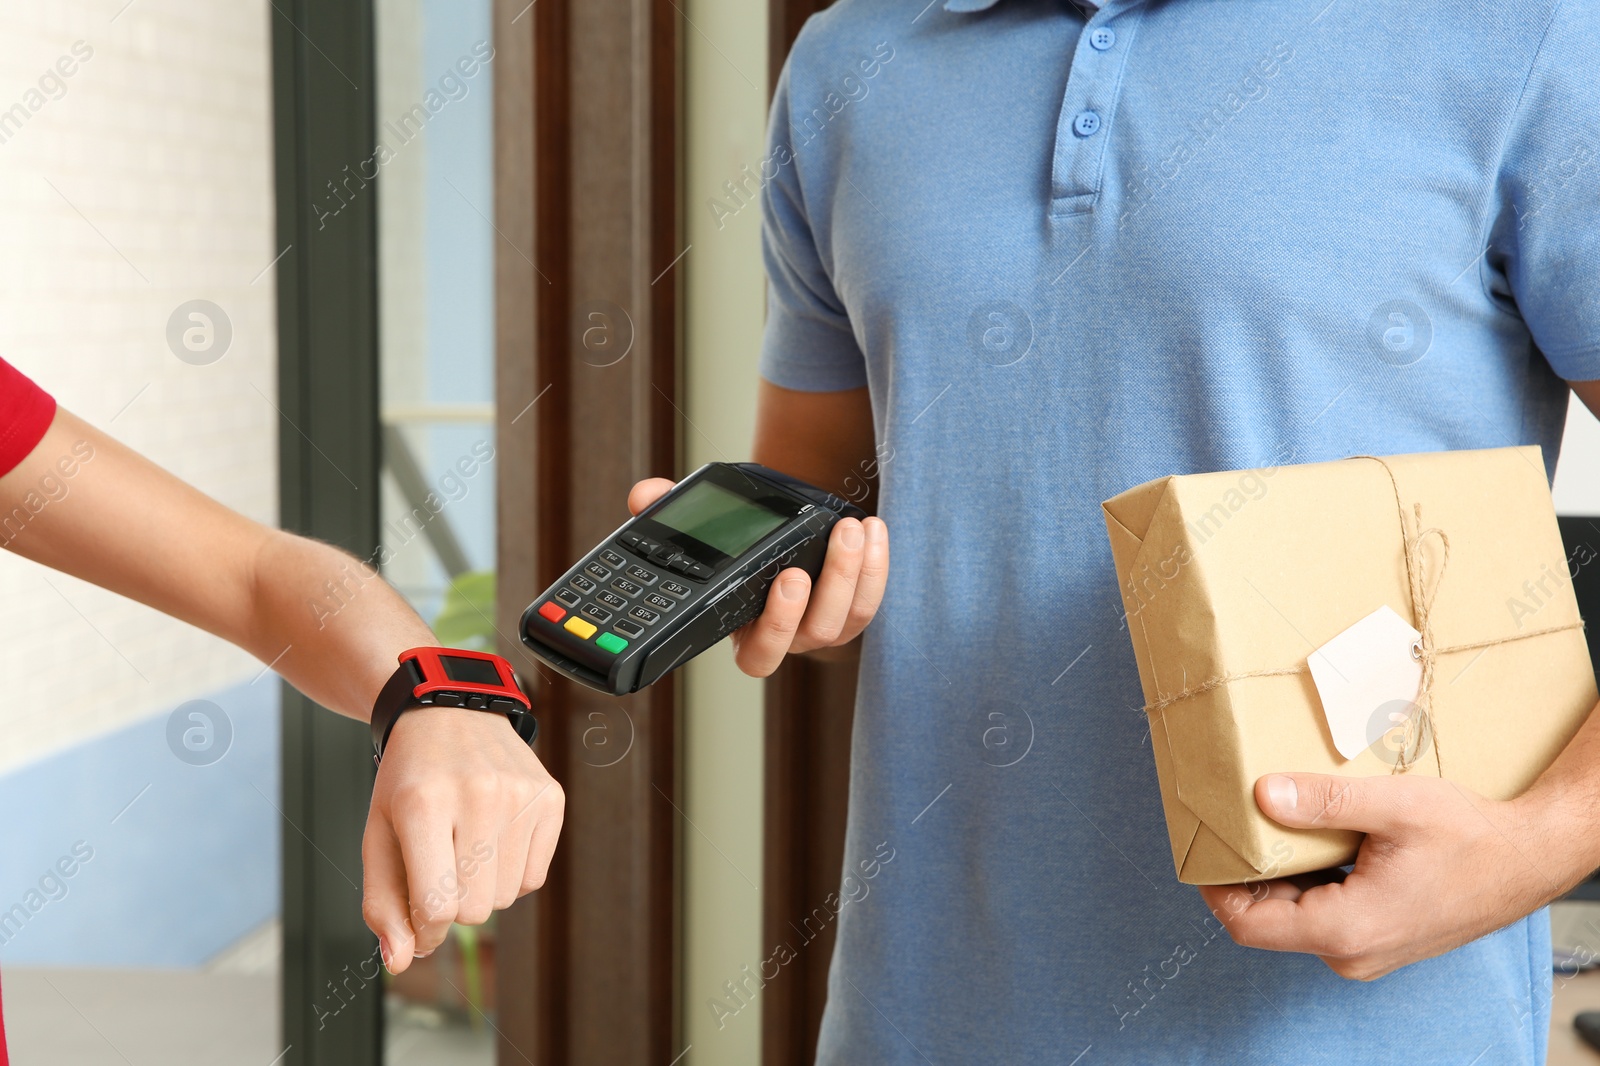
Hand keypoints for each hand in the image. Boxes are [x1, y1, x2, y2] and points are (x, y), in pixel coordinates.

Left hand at [360, 706, 563, 973]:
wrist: (450, 712)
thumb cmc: (409, 780)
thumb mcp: (378, 835)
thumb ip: (383, 903)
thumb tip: (401, 961)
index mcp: (423, 804)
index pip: (436, 906)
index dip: (424, 932)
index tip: (418, 924)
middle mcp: (478, 795)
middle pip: (475, 909)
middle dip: (453, 904)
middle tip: (440, 868)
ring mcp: (520, 794)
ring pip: (507, 897)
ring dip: (483, 888)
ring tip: (467, 846)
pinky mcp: (550, 797)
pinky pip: (534, 876)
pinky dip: (512, 871)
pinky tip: (495, 837)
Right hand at [627, 478, 888, 676]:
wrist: (768, 536)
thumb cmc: (730, 543)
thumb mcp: (696, 527)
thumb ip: (665, 511)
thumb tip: (644, 494)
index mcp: (744, 632)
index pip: (759, 653)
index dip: (775, 625)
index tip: (785, 578)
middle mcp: (788, 638)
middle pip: (813, 632)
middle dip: (826, 588)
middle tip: (830, 541)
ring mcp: (822, 627)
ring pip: (846, 618)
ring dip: (853, 572)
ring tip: (852, 528)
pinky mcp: (852, 611)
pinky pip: (869, 600)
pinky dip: (877, 566)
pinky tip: (874, 529)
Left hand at [1197, 772, 1572, 979]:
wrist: (1527, 859)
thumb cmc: (1469, 836)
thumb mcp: (1392, 806)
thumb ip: (1323, 803)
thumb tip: (1262, 793)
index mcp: (1345, 929)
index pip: (1248, 924)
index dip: (1215, 888)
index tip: (1202, 845)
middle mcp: (1351, 953)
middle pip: (1266, 922)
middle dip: (1242, 875)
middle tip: (1230, 823)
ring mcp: (1366, 950)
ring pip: (1293, 917)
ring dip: (1275, 876)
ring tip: (1266, 825)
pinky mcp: (1378, 938)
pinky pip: (1321, 915)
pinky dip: (1305, 881)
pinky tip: (1308, 840)